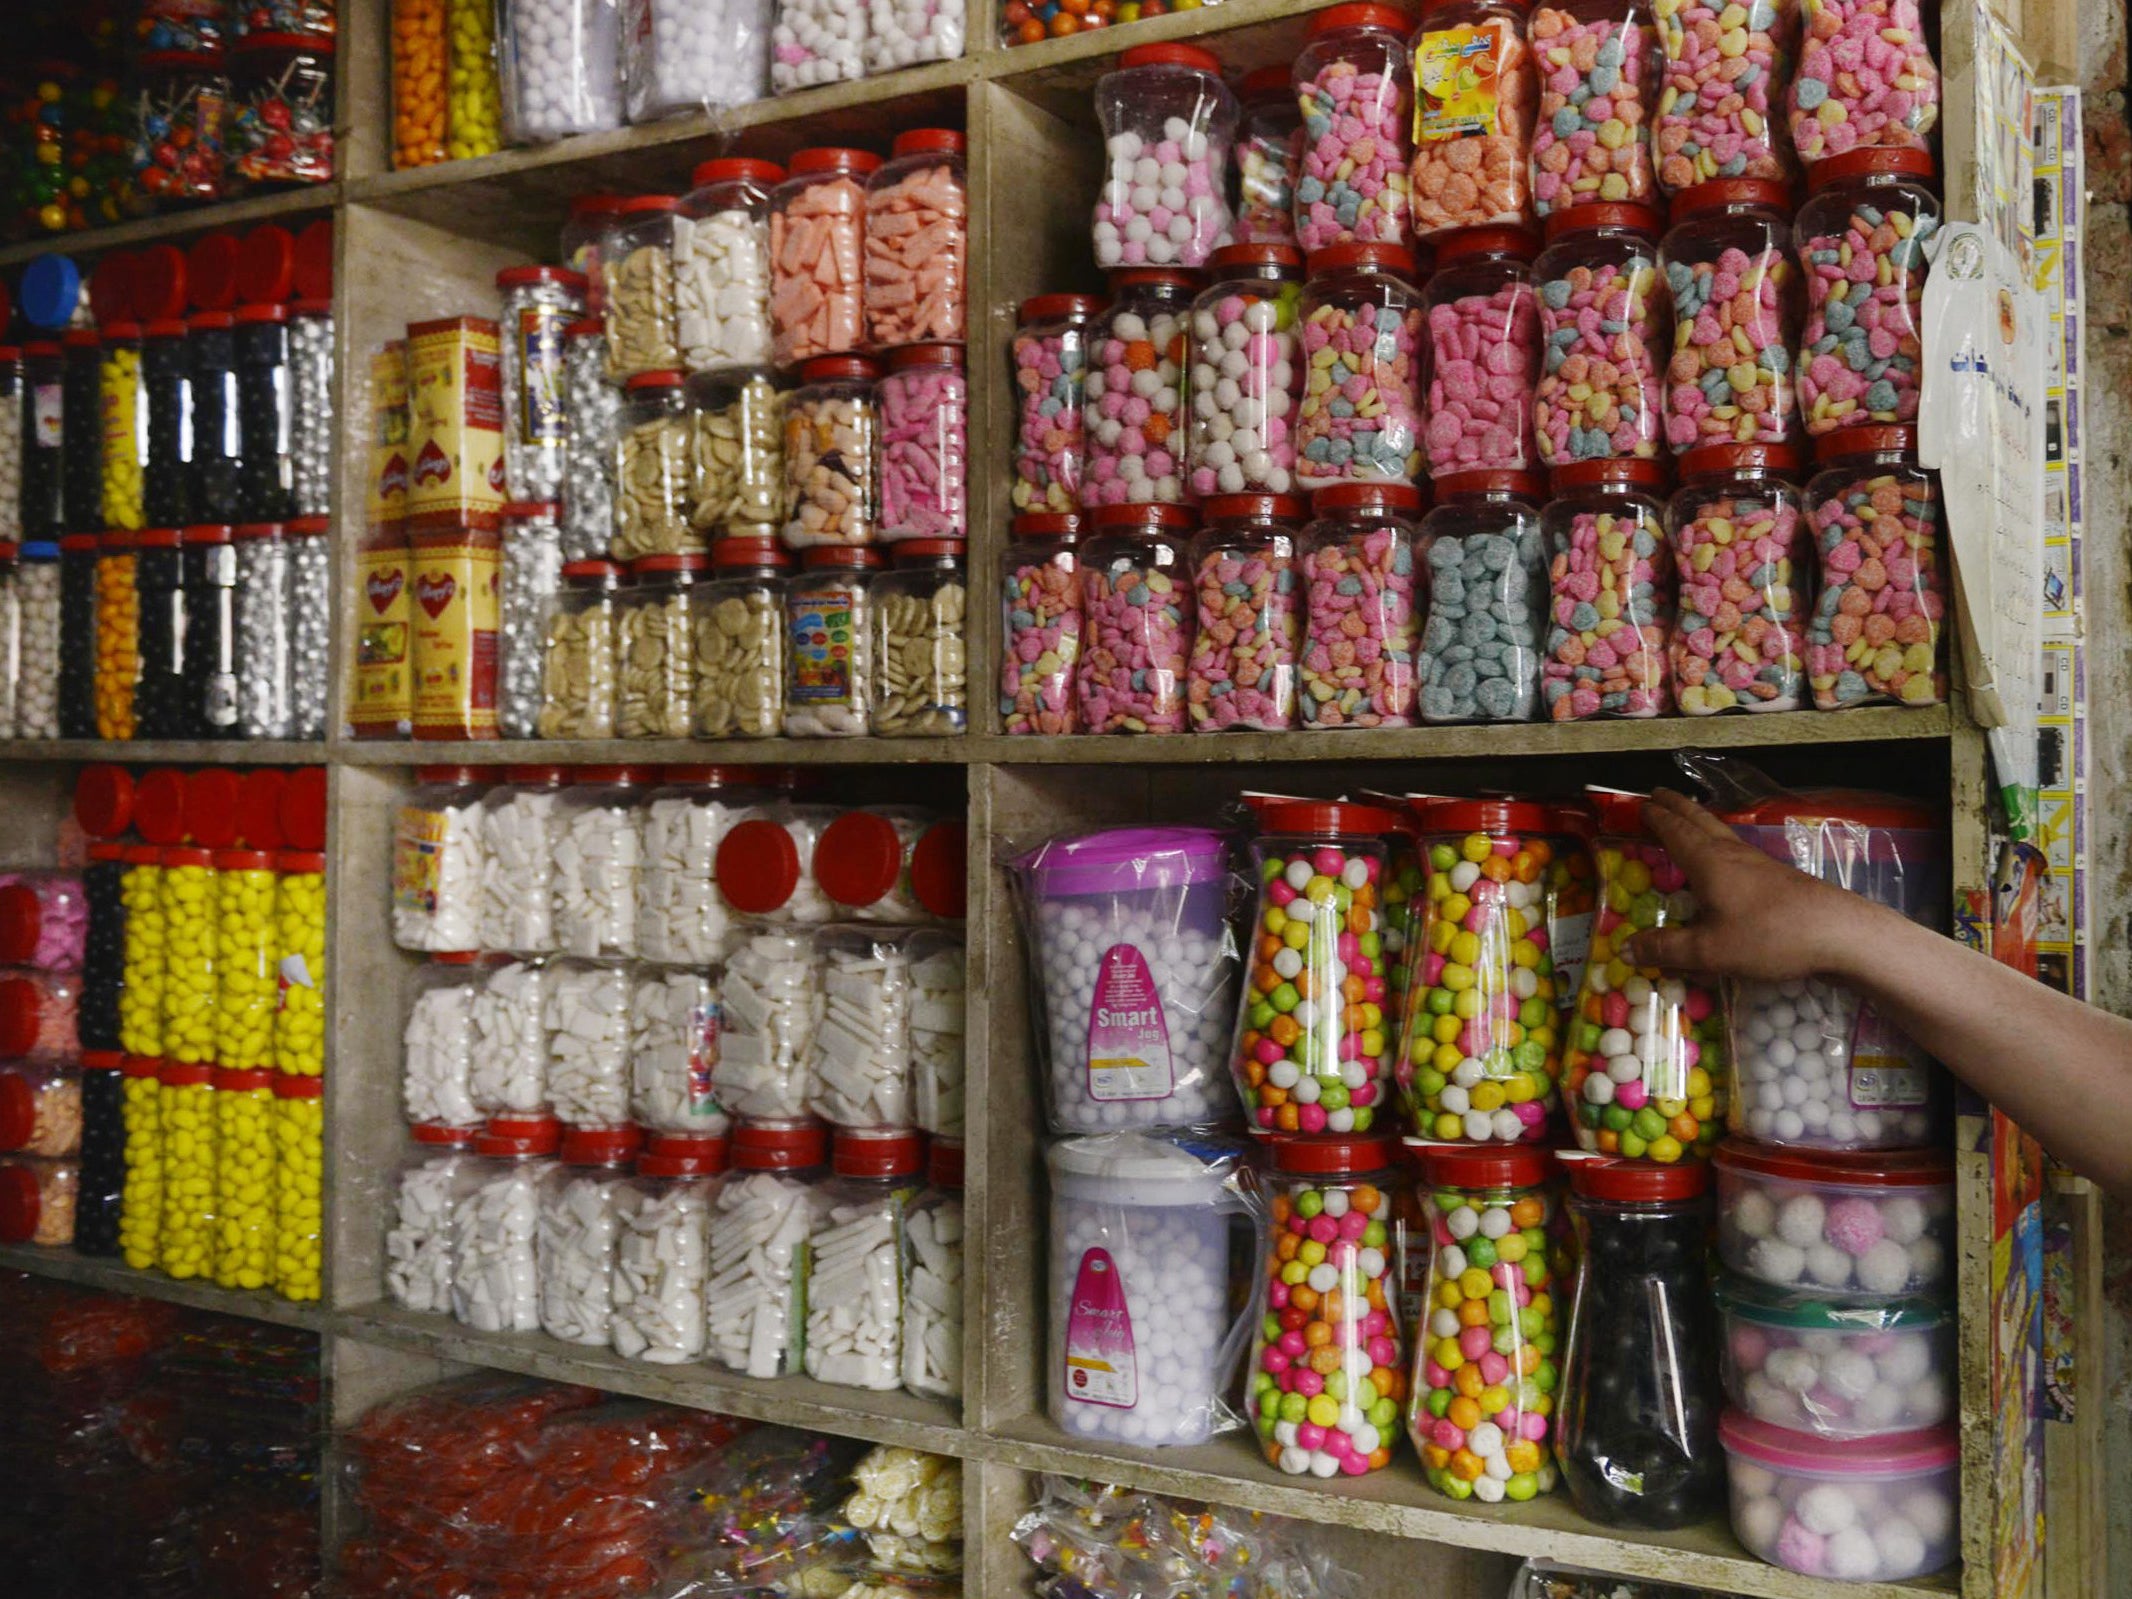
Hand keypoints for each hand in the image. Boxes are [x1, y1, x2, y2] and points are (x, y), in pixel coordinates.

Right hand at [1625, 790, 1882, 982]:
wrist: (1839, 934)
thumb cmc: (1769, 936)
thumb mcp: (1709, 951)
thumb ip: (1666, 949)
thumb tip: (1625, 949)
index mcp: (1709, 862)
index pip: (1676, 832)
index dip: (1657, 818)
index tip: (1641, 804)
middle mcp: (1732, 855)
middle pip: (1700, 821)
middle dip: (1677, 807)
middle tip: (1659, 793)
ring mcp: (1758, 864)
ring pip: (1721, 833)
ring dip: (1699, 820)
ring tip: (1687, 816)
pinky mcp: (1777, 878)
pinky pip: (1737, 850)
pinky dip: (1719, 842)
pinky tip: (1725, 857)